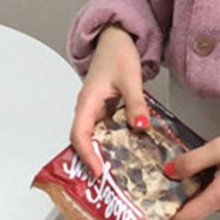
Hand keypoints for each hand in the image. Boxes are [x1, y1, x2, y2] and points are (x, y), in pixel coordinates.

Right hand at [70, 23, 149, 177]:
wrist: (117, 38)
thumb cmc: (118, 53)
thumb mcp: (131, 78)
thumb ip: (136, 103)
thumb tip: (140, 125)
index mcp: (87, 101)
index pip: (80, 134)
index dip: (86, 155)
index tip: (98, 171)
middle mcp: (88, 108)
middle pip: (85, 140)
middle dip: (93, 161)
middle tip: (108, 181)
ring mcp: (97, 109)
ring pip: (97, 136)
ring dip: (105, 153)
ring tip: (119, 173)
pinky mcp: (107, 108)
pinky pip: (108, 129)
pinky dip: (115, 141)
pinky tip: (129, 150)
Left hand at [167, 124, 219, 219]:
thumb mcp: (218, 147)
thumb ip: (191, 162)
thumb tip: (170, 172)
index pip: (186, 218)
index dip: (169, 212)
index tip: (160, 199)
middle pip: (200, 207)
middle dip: (190, 191)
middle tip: (185, 170)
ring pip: (215, 201)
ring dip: (207, 187)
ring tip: (211, 164)